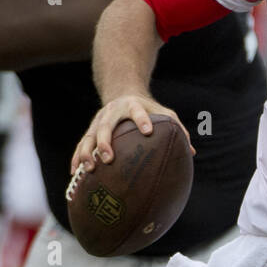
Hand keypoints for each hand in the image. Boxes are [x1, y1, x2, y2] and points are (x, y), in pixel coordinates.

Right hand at [70, 95, 193, 173]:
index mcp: (132, 106)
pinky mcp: (89, 130)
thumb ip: (177, 129)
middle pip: (106, 126)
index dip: (142, 120)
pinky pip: (80, 145)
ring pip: (89, 136)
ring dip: (87, 152)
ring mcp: (98, 121)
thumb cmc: (148, 109)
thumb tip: (191, 152)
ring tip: (89, 169)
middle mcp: (112, 112)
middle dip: (106, 142)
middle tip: (109, 159)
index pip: (138, 111)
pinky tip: (74, 173)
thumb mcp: (163, 113)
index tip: (148, 131)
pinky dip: (76, 158)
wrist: (122, 93)